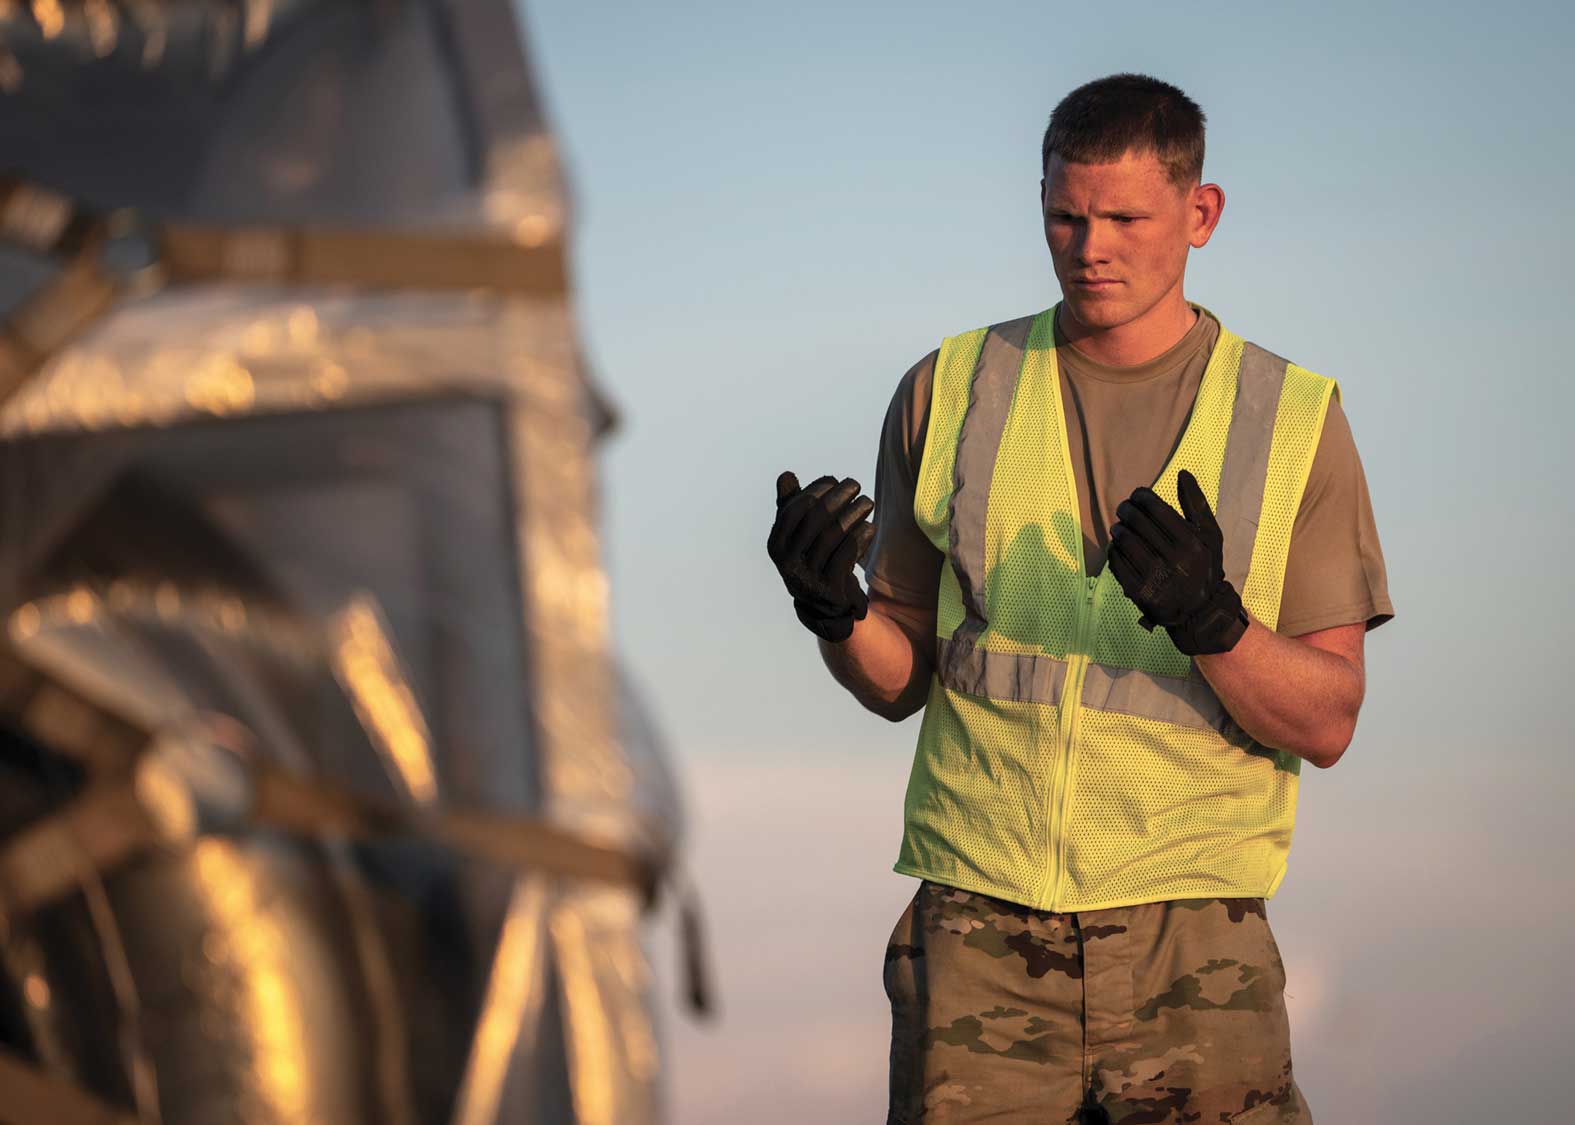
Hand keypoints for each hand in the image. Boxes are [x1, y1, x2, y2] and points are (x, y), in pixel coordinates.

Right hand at [767, 471, 876, 642]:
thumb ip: (791, 505)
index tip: (834, 480)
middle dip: (837, 498)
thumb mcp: (798, 534)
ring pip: (833, 535)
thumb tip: (786, 475)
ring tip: (868, 502)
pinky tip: (870, 527)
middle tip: (855, 485)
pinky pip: (847, 554)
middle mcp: (787, 563)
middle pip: (815, 520)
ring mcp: (808, 577)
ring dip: (853, 514)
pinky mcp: (829, 588)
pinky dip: (860, 537)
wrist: (824, 605)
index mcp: (776, 546)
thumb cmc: (812, 559)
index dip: (814, 491)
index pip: (793, 511)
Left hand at [1107, 469, 1248, 654]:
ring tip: (1120, 527)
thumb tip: (1182, 473)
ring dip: (1118, 529)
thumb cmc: (1204, 566)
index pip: (1155, 508)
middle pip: (1136, 522)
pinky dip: (1114, 550)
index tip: (1137, 496)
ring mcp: (1155, 577)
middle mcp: (1174, 560)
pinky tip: (1119, 547)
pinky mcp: (1139, 592)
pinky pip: (1116, 562)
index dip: (1141, 496)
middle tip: (1124, 508)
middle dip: (1126, 509)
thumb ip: (1196, 504)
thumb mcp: (1210, 535)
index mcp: (1191, 542)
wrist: (1200, 610)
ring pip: (1124, 540)